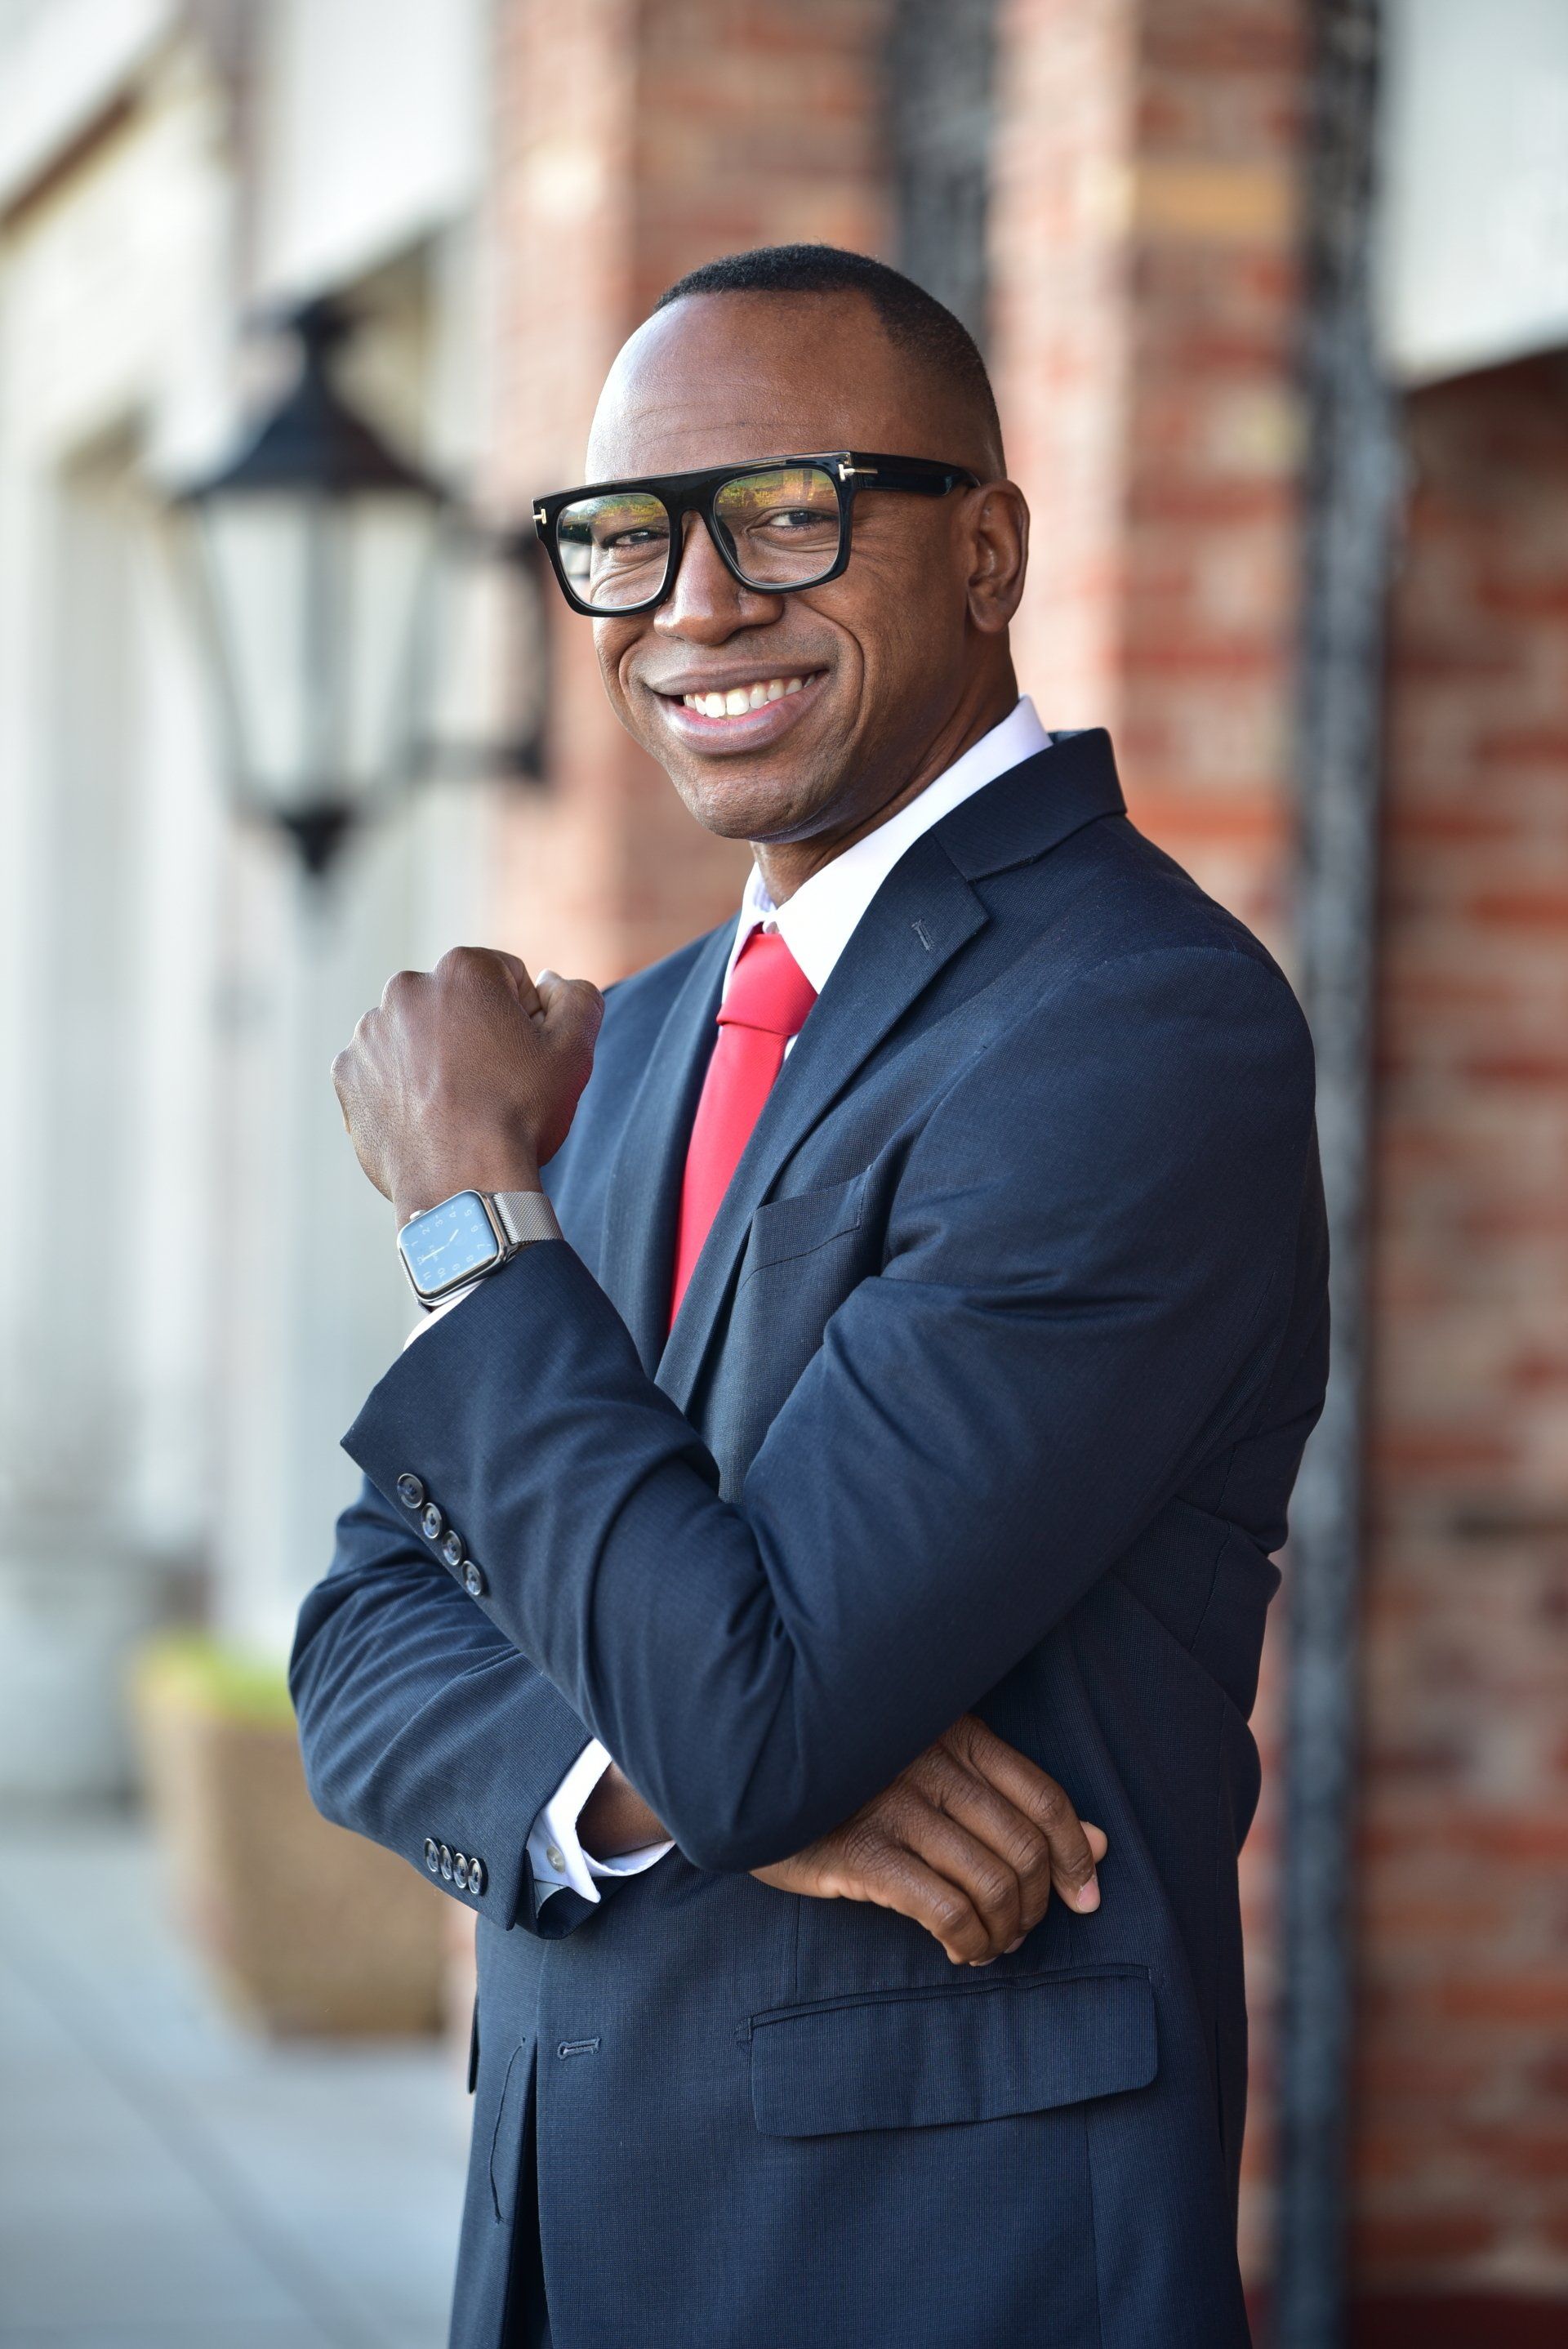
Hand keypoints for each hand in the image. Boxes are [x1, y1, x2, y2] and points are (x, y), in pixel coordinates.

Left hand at [331, 947, 602, 1224]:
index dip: (524, 1019)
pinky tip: (427, 1118)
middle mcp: (406, 988)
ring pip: (416, 1035)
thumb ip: (577, 998)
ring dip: (435, 1058)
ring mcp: (369, 1032)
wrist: (462, 1185)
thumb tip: (550, 981)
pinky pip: (382, 1070)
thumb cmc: (520, 1115)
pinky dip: (401, 1087)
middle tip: (493, 1085)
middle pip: (455, 1003)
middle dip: (474, 1032)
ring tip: (458, 1105)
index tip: (523, 1059)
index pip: (505, 978)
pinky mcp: (347, 1073)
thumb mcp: (574, 1051)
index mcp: (462, 970)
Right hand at [752, 1715, 1107, 1965]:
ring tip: (990, 1946)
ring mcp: (898, 1807)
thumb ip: (1014, 1801)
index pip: (1045, 1797)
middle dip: (1039, 1904)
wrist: (754, 1779)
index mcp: (958, 1734)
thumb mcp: (937, 1770)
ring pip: (992, 1884)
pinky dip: (968, 1942)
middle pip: (1025, 1847)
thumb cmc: (856, 1777)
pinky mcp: (863, 1853)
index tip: (1087, 1898)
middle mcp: (934, 1764)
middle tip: (1023, 1930)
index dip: (1077, 1854)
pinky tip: (960, 1951)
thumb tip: (1104, 1845)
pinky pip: (945, 1911)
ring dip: (1006, 1932)